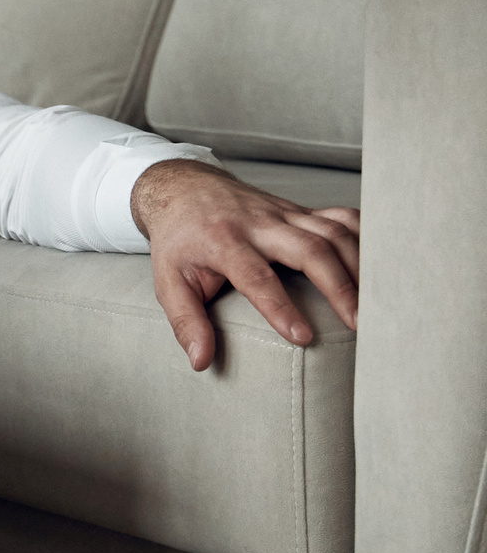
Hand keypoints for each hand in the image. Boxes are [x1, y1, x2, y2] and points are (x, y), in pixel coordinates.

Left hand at [132, 159, 360, 370]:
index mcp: (223, 241)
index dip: (280, 307)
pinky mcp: (302, 210)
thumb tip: (201, 361)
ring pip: (333, 232)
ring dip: (360, 266)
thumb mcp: (168, 282)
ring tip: (380, 304)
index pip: (256, 275)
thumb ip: (186, 322)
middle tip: (360, 325)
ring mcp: (285, 213)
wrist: (184, 190)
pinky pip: (343, 217)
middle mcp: (259, 223)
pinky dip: (368, 237)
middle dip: (338, 286)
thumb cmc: (179, 243)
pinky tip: (384, 264)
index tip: (303, 337)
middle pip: (309, 248)